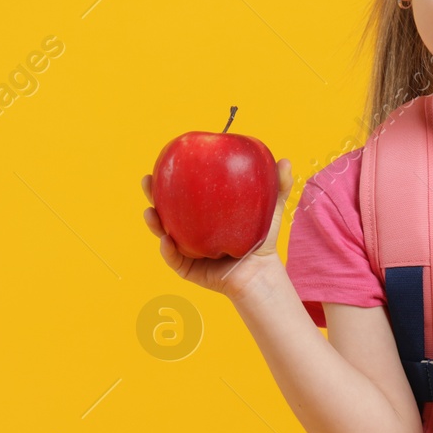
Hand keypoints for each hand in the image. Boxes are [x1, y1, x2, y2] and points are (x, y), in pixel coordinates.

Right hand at [140, 159, 293, 299]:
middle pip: (164, 207)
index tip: (161, 161)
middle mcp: (189, 227)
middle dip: (152, 193)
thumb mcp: (270, 208)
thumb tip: (285, 161)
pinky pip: (173, 258)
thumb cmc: (262, 238)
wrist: (261, 272)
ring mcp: (185, 247)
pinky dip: (167, 250)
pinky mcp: (186, 268)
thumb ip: (279, 185)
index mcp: (202, 211)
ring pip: (162, 232)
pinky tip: (167, 241)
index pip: (180, 189)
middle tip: (148, 180)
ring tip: (150, 212)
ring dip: (153, 222)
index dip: (168, 175)